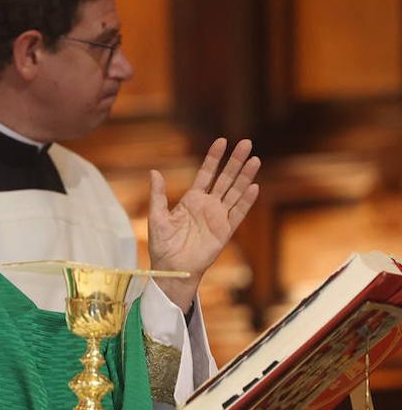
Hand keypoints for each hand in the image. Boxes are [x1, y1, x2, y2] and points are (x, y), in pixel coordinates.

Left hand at [148, 138, 260, 311]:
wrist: (172, 269)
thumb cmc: (162, 245)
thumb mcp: (157, 217)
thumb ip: (158, 195)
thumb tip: (154, 172)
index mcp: (191, 200)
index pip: (206, 173)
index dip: (214, 158)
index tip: (222, 141)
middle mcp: (208, 205)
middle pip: (225, 178)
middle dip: (235, 161)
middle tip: (246, 143)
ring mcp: (218, 217)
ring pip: (235, 192)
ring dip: (245, 176)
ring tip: (255, 159)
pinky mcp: (225, 231)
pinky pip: (238, 213)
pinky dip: (246, 201)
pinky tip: (254, 187)